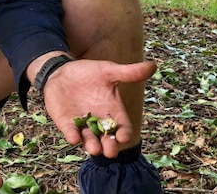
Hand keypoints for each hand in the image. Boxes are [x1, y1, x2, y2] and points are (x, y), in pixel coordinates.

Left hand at [41, 59, 156, 157]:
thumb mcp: (109, 71)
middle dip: (109, 147)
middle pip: (107, 140)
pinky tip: (74, 138)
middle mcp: (99, 121)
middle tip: (110, 151)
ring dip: (92, 145)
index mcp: (113, 111)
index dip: (124, 133)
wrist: (63, 70)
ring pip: (89, 140)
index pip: (122, 127)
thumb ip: (129, 72)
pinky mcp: (66, 123)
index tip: (124, 136)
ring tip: (94, 149)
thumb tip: (153, 65)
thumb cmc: (90, 73)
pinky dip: (72, 136)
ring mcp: (82, 124)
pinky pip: (71, 132)